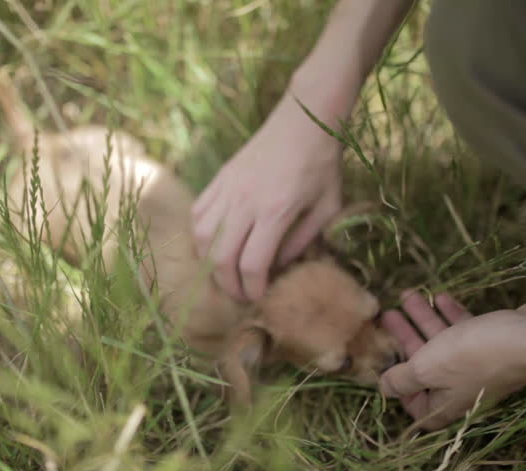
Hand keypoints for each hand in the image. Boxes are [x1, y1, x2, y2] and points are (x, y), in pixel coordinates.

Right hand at [191, 96, 342, 300]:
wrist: (305, 119)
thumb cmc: (322, 164)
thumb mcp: (327, 208)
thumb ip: (303, 241)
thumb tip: (279, 266)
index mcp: (275, 211)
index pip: (251, 264)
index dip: (252, 288)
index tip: (259, 296)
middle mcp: (245, 202)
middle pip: (221, 257)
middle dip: (228, 284)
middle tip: (240, 294)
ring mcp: (228, 189)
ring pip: (202, 237)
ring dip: (210, 262)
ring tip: (224, 272)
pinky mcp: (220, 178)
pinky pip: (198, 213)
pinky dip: (201, 235)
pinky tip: (214, 243)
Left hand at [379, 291, 525, 429]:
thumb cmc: (474, 355)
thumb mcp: (426, 368)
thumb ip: (402, 378)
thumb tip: (384, 388)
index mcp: (446, 403)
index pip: (418, 407)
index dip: (401, 389)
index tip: (387, 364)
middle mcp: (463, 388)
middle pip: (425, 366)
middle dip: (404, 338)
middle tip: (387, 313)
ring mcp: (480, 365)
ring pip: (443, 342)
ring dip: (424, 319)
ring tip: (407, 293)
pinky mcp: (494, 342)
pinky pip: (464, 329)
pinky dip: (449, 314)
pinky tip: (437, 296)